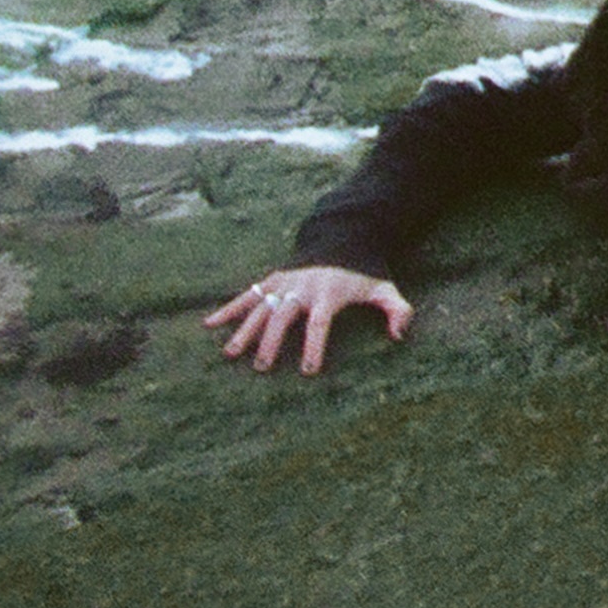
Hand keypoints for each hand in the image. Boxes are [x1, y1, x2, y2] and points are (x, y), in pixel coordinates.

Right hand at [205, 264, 411, 375]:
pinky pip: (247, 294)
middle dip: (272, 341)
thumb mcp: (384, 287)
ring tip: (229, 354)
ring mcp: (285, 282)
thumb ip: (398, 310)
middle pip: (284, 314)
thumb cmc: (363, 272)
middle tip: (261, 368)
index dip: (315, 345)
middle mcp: (303, 286)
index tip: (310, 370)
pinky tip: (208, 324)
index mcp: (330, 292)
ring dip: (244, 329)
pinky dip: (228, 308)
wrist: (343, 237)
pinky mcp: (272, 279)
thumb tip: (399, 336)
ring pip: (261, 306)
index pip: (320, 321)